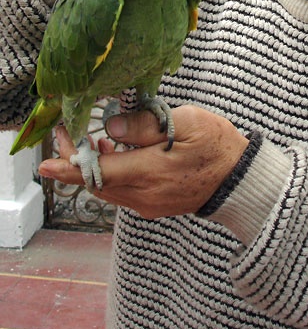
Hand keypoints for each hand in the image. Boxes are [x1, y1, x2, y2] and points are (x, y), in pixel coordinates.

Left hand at [38, 105, 248, 218]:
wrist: (241, 180)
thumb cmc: (217, 145)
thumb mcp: (187, 122)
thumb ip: (145, 125)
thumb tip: (111, 125)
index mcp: (150, 172)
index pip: (98, 171)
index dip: (69, 166)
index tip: (45, 162)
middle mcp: (144, 195)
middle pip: (97, 182)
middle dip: (76, 163)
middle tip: (66, 138)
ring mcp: (149, 204)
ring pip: (107, 189)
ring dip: (93, 168)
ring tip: (90, 141)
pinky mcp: (154, 206)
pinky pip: (122, 193)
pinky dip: (110, 175)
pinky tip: (116, 154)